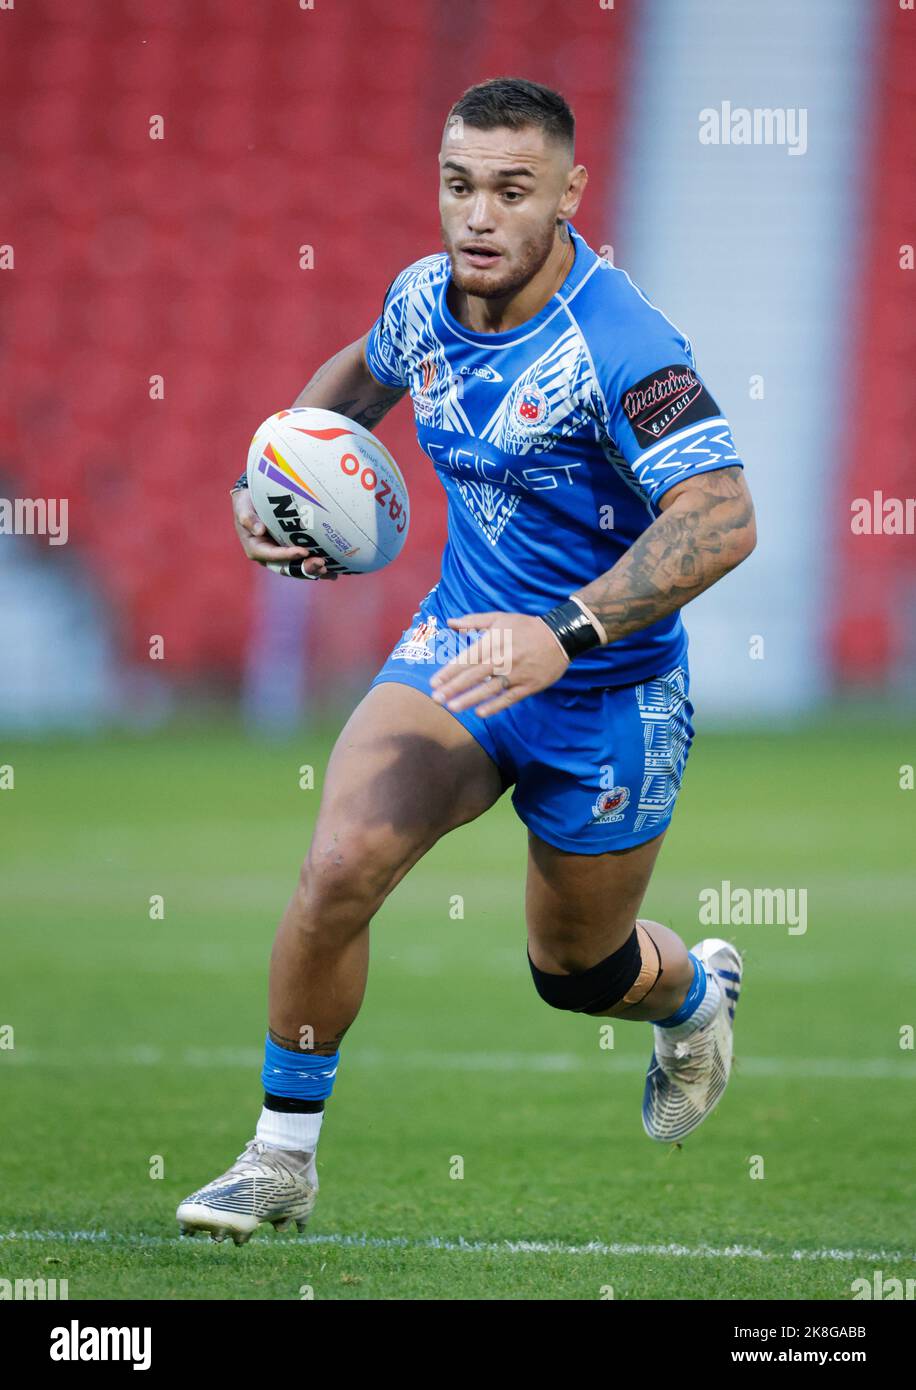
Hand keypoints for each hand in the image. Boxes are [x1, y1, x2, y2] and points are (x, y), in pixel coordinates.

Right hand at [231, 487, 336, 578]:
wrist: (254, 501)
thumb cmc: (247, 503)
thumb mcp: (243, 507)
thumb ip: (248, 518)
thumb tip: (259, 531)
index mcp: (256, 549)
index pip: (272, 555)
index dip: (288, 555)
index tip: (304, 551)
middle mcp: (269, 557)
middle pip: (287, 567)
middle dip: (304, 567)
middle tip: (321, 564)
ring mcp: (281, 557)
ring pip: (297, 568)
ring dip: (312, 570)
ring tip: (328, 569)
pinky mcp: (291, 554)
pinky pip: (303, 564)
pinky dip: (316, 568)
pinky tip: (333, 572)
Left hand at [430, 611, 568, 717]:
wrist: (560, 636)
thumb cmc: (525, 627)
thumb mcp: (499, 618)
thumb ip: (473, 621)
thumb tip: (450, 622)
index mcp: (494, 641)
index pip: (467, 659)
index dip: (449, 672)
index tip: (434, 683)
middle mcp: (503, 658)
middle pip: (474, 675)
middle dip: (453, 688)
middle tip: (436, 700)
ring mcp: (516, 674)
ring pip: (489, 689)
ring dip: (469, 699)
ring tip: (452, 708)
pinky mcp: (529, 685)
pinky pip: (509, 698)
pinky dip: (495, 706)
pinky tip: (480, 713)